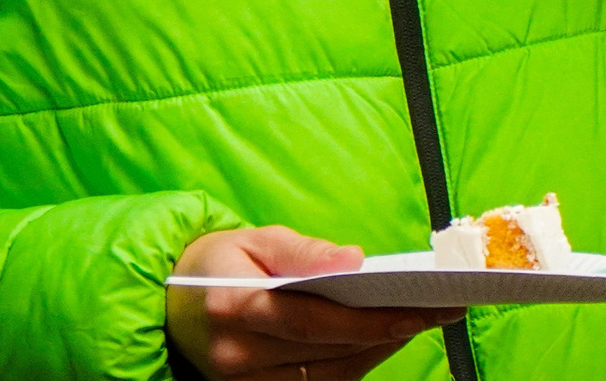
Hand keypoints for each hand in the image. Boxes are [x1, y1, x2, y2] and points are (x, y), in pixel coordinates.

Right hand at [166, 227, 460, 379]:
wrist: (170, 305)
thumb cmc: (218, 264)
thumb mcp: (254, 238)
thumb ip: (304, 252)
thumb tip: (355, 261)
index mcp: (233, 305)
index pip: (311, 321)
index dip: (367, 322)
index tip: (416, 312)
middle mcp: (236, 355)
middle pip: (326, 352)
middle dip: (386, 332)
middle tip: (435, 312)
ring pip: (328, 377)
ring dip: (376, 351)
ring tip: (415, 323)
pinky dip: (353, 365)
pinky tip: (378, 342)